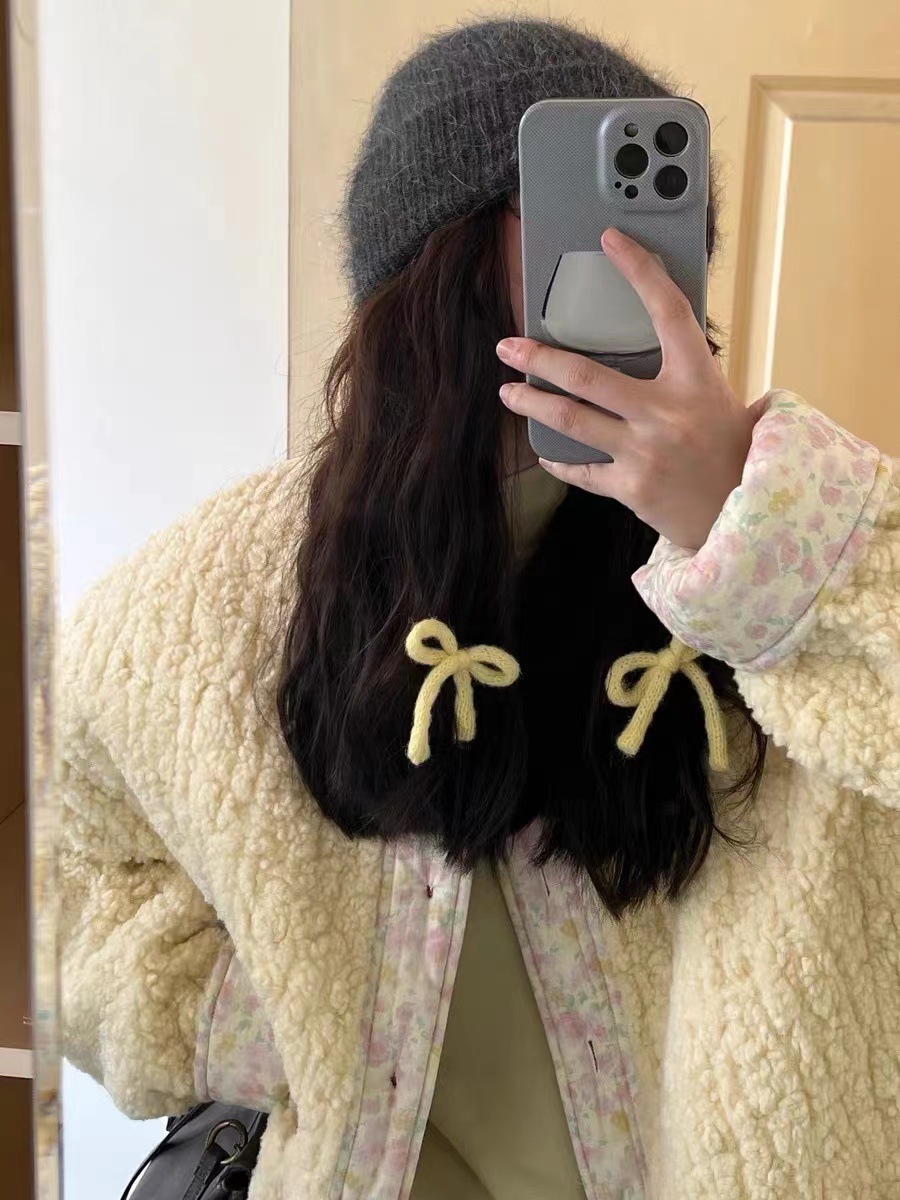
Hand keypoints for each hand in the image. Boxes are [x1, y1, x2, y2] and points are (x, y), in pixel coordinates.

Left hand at [496, 227, 766, 550]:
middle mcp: (668, 413)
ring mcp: (645, 452)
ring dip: (530, 403)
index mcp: (698, 379)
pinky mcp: (631, 487)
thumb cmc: (729, 450)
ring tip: (508, 392)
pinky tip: (543, 450)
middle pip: (586, 375)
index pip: (668, 310)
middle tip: (507, 346)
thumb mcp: (716, 398)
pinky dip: (557, 459)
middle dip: (537, 358)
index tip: (611, 240)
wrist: (745, 514)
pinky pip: (580, 469)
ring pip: (570, 420)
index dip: (639, 271)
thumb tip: (646, 330)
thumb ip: (681, 369)